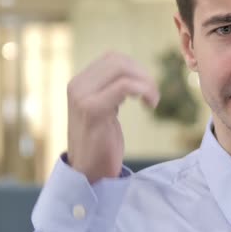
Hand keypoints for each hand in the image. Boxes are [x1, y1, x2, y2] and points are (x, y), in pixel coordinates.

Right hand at [66, 52, 159, 182]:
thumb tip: (133, 72)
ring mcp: (82, 97)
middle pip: (119, 61)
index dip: (137, 69)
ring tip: (152, 101)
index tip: (146, 88)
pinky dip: (144, 90)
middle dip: (143, 74)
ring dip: (146, 82)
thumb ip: (111, 89)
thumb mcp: (105, 109)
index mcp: (79, 83)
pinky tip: (149, 105)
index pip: (113, 58)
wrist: (88, 172)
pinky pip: (124, 86)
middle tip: (153, 95)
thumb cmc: (101, 142)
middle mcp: (77, 86)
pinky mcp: (93, 110)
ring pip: (122, 69)